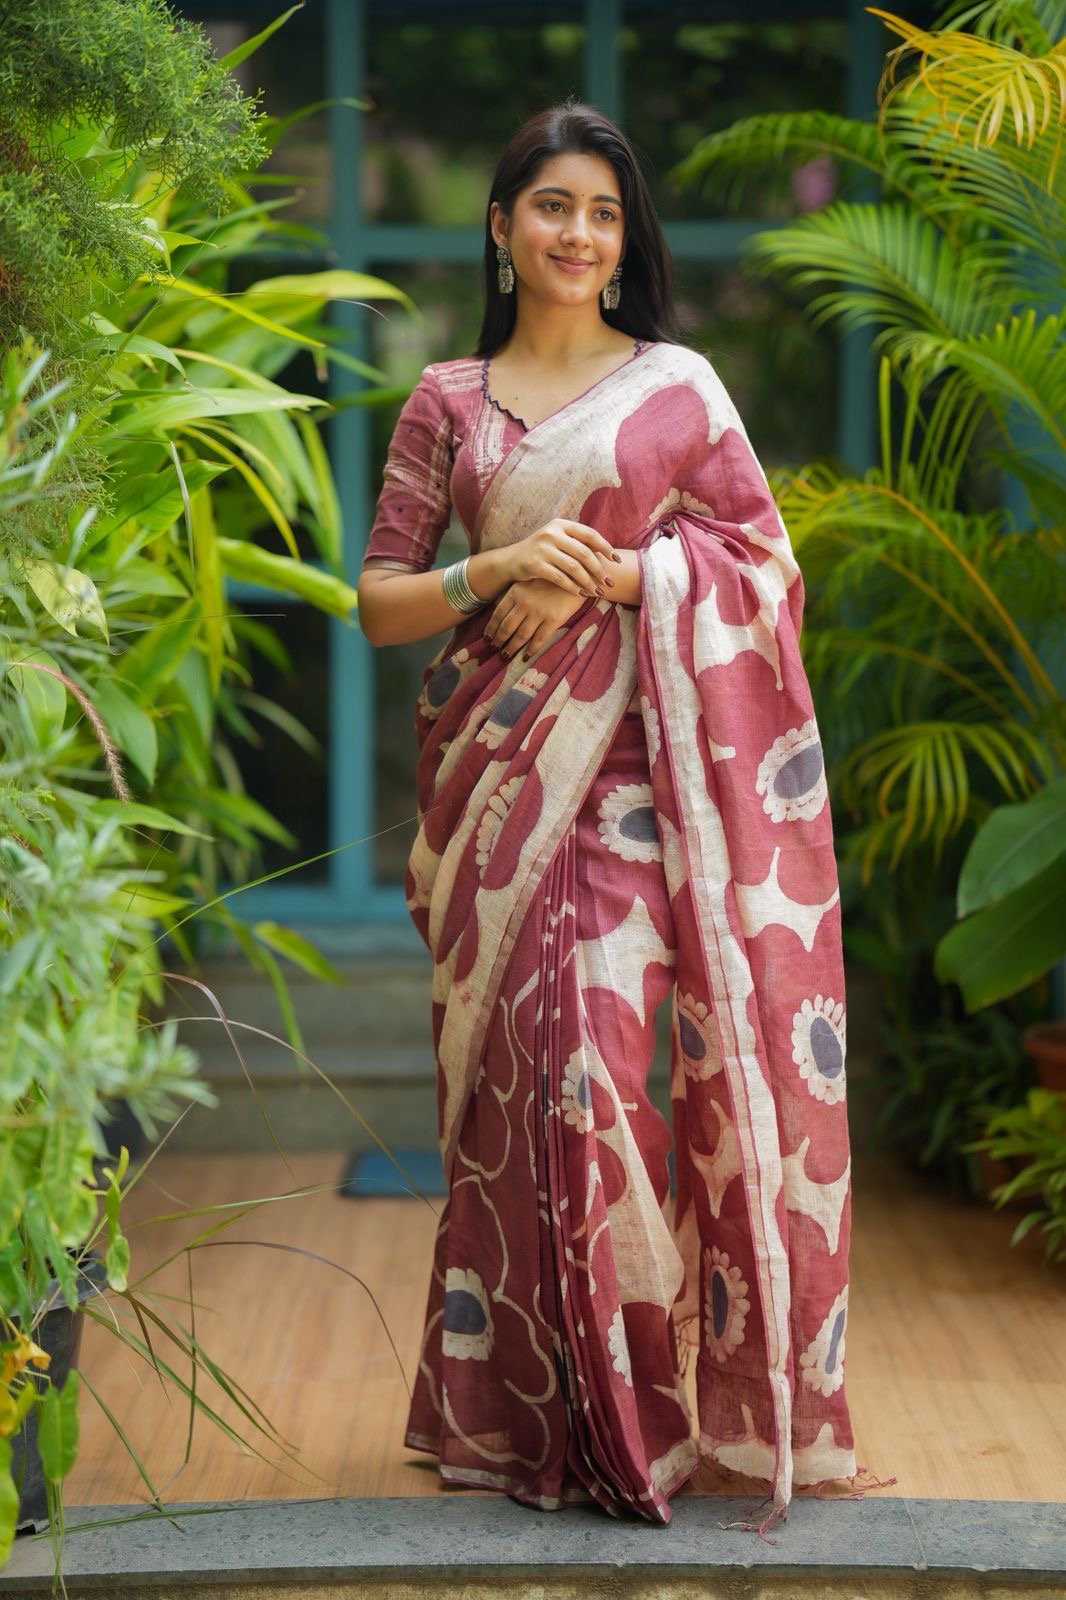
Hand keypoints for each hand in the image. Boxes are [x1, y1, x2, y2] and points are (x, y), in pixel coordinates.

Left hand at [484, 579, 587, 660]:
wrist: (577, 574)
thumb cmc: (552, 577)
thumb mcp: (529, 580)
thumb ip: (516, 593)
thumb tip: (501, 610)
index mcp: (516, 592)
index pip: (498, 614)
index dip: (491, 628)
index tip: (487, 638)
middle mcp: (524, 603)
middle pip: (506, 627)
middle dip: (498, 641)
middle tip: (494, 649)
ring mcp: (539, 613)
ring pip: (520, 636)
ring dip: (511, 648)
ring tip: (504, 656)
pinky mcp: (553, 620)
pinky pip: (538, 640)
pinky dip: (530, 650)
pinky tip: (525, 657)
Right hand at [504, 518, 620, 598]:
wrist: (511, 560)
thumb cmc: (542, 551)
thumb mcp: (557, 540)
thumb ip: (577, 542)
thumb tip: (607, 552)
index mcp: (561, 524)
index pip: (589, 534)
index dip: (606, 547)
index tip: (617, 561)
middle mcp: (551, 533)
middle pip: (583, 553)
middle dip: (599, 570)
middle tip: (609, 583)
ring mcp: (542, 549)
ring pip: (573, 567)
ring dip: (589, 582)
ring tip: (598, 592)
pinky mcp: (535, 565)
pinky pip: (560, 579)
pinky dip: (573, 588)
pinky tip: (582, 594)